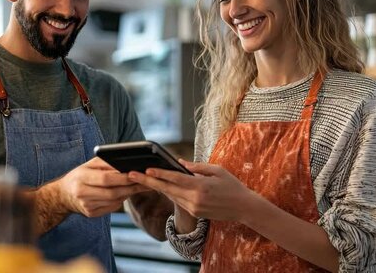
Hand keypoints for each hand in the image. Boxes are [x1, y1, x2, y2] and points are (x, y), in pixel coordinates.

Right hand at [55, 157, 150, 217]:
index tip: (138, 173)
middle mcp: (83, 193)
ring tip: (140, 186)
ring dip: (128, 193)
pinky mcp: (91, 214)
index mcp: (81, 178)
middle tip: (146, 181)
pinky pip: (111, 207)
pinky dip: (121, 200)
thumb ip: (106, 163)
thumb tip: (126, 163)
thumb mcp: (89, 165)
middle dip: (130, 187)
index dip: (123, 177)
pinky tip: (127, 193)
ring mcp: (87, 206)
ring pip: (114, 201)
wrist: (63, 195)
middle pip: (112, 192)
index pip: (106, 178)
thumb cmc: (80, 175)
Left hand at [127, 159, 256, 221]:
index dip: (159, 174)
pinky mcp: (194, 213)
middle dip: (148, 181)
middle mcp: (194, 199)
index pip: (175, 179)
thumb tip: (179, 163)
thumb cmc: (232, 185)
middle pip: (166, 189)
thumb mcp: (217, 171)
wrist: (243, 208)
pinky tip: (159, 185)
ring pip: (170, 195)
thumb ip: (197, 167)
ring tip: (140, 177)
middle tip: (131, 174)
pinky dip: (169, 192)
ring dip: (156, 186)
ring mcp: (193, 208)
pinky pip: (178, 200)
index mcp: (200, 187)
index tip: (145, 169)